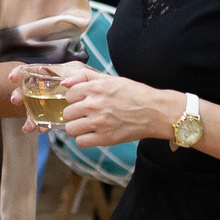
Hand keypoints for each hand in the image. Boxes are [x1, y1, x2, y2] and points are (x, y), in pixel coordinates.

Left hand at [55, 68, 179, 148]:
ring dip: (77, 128)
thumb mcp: (111, 79)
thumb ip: (86, 77)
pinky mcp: (105, 138)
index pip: (69, 94)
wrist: (155, 111)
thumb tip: (64, 82)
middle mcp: (94, 105)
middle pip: (67, 113)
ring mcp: (99, 123)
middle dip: (75, 114)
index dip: (76, 99)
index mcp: (96, 88)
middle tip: (86, 115)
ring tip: (88, 126)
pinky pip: (80, 142)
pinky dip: (84, 140)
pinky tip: (93, 134)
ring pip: (70, 129)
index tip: (83, 101)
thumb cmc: (135, 94)